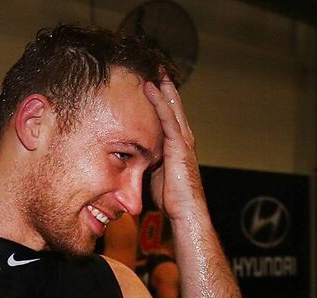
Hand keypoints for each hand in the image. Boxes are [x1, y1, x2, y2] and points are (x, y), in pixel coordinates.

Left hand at [143, 77, 203, 220]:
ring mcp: (183, 141)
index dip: (161, 99)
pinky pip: (167, 119)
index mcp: (177, 145)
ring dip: (162, 87)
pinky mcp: (179, 146)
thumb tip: (130, 158)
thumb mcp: (154, 175)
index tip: (151, 83)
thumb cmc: (171, 200)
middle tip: (156, 66)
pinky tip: (150, 87)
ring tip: (153, 69)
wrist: (186, 212)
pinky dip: (159, 102)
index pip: (169, 116)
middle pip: (173, 106)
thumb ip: (147, 161)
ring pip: (172, 107)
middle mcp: (183, 139)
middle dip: (165, 86)